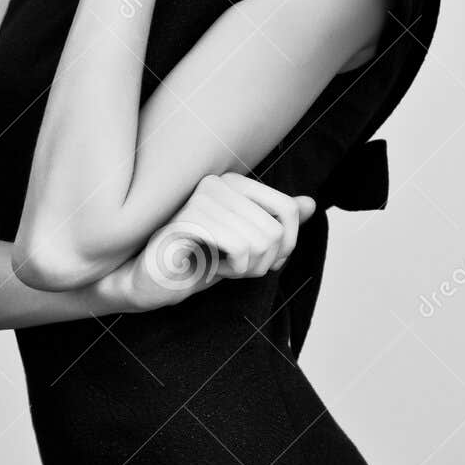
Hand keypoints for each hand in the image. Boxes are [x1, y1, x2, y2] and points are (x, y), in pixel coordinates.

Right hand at [88, 172, 316, 314]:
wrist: (154, 281)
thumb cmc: (198, 260)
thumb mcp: (247, 243)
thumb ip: (277, 223)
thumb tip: (311, 203)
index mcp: (236, 183)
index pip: (288, 210)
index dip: (286, 245)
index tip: (262, 259)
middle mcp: (219, 182)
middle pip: (274, 230)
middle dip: (262, 262)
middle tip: (234, 267)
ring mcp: (201, 198)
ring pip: (259, 242)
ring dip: (244, 268)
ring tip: (218, 266)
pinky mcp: (187, 219)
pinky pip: (238, 248)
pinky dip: (230, 269)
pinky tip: (207, 267)